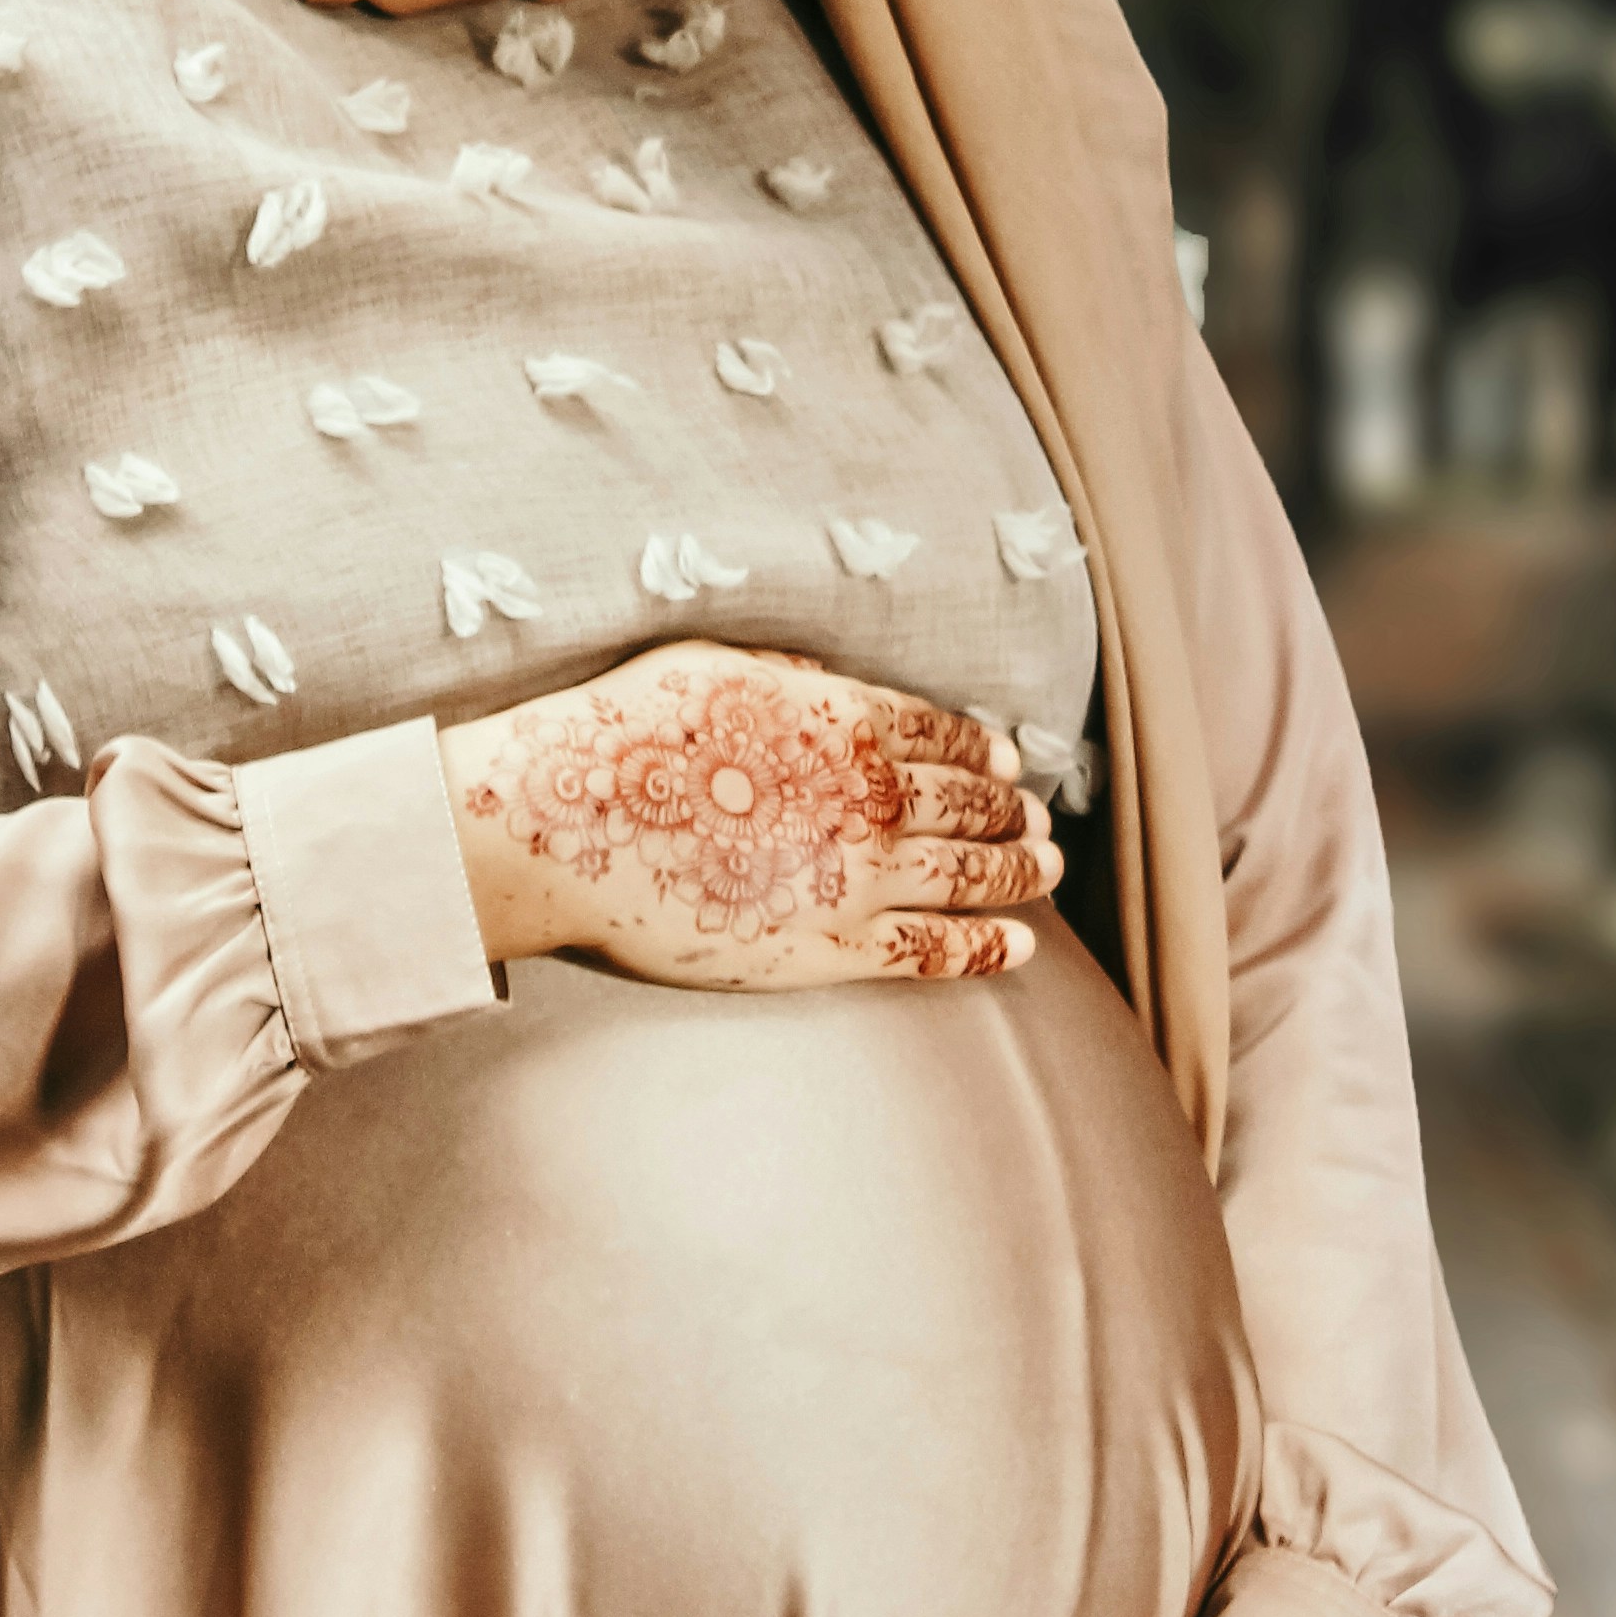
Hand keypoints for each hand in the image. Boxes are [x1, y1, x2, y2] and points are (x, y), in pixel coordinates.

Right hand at [437, 639, 1054, 989]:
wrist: (570, 822)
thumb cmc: (623, 733)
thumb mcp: (714, 666)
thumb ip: (788, 678)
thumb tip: (826, 681)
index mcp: (845, 721)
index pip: (942, 737)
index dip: (983, 751)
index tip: (1006, 762)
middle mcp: (869, 799)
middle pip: (968, 804)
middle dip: (1012, 810)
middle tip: (1038, 818)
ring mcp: (855, 878)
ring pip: (968, 874)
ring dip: (1018, 870)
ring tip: (1045, 868)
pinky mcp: (827, 948)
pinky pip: (930, 951)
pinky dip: (985, 947)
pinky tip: (1020, 944)